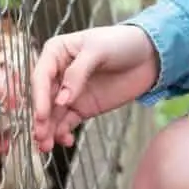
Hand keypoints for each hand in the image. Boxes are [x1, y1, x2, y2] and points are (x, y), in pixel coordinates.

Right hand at [30, 25, 159, 151]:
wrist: (149, 55)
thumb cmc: (121, 42)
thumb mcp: (99, 50)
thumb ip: (78, 72)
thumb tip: (61, 99)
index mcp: (56, 52)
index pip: (41, 76)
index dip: (39, 97)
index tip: (41, 115)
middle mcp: (58, 73)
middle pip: (44, 98)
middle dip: (41, 118)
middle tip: (40, 137)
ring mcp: (70, 93)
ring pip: (53, 114)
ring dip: (48, 130)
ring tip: (47, 147)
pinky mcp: (83, 107)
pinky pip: (67, 122)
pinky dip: (63, 132)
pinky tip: (66, 141)